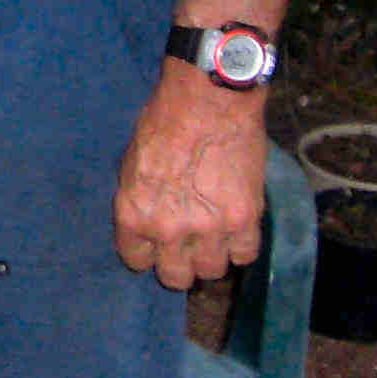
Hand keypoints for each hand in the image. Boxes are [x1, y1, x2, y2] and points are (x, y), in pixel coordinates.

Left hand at [113, 64, 267, 288]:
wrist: (208, 101)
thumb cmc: (164, 121)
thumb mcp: (132, 162)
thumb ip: (139, 199)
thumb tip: (146, 221)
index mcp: (133, 213)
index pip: (135, 260)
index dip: (146, 253)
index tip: (154, 245)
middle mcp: (168, 228)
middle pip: (175, 276)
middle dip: (178, 264)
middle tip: (185, 247)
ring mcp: (209, 228)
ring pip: (211, 271)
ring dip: (211, 256)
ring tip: (212, 237)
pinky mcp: (244, 220)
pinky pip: (244, 255)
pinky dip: (240, 246)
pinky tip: (235, 229)